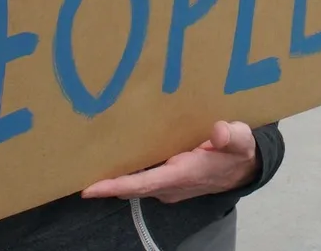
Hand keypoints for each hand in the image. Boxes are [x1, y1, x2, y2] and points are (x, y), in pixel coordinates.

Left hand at [81, 121, 258, 203]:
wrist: (245, 167)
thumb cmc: (238, 151)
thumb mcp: (241, 140)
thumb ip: (232, 136)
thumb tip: (219, 132)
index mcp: (183, 174)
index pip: (143, 183)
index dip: (116, 186)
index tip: (90, 189)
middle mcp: (170, 185)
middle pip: (131, 186)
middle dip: (105, 182)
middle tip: (75, 168)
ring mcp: (168, 185)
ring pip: (135, 183)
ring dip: (114, 176)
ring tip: (86, 160)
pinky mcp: (167, 180)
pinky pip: (141, 178)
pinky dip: (127, 171)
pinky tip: (113, 156)